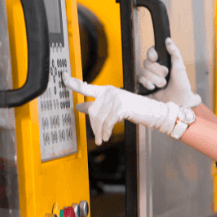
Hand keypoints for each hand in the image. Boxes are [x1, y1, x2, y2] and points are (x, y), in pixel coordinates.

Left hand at [62, 73, 180, 145]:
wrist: (154, 113)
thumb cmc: (134, 110)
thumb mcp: (113, 108)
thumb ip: (96, 106)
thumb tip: (79, 107)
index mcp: (106, 90)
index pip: (86, 87)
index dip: (73, 83)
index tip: (63, 78)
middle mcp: (109, 91)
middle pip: (92, 111)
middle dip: (94, 127)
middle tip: (97, 137)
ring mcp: (115, 97)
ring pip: (99, 118)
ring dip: (100, 131)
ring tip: (102, 139)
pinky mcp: (121, 106)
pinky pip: (107, 122)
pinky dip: (106, 131)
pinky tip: (107, 136)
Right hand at [137, 38, 201, 107]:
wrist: (179, 104)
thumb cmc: (182, 87)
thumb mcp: (180, 67)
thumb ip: (174, 53)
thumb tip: (168, 40)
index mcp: (164, 63)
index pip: (152, 52)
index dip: (151, 54)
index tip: (155, 58)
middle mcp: (155, 70)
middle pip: (146, 62)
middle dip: (156, 70)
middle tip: (165, 76)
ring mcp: (149, 78)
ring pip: (142, 71)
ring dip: (154, 79)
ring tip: (162, 85)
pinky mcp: (144, 87)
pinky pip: (139, 80)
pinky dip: (147, 84)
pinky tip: (153, 88)